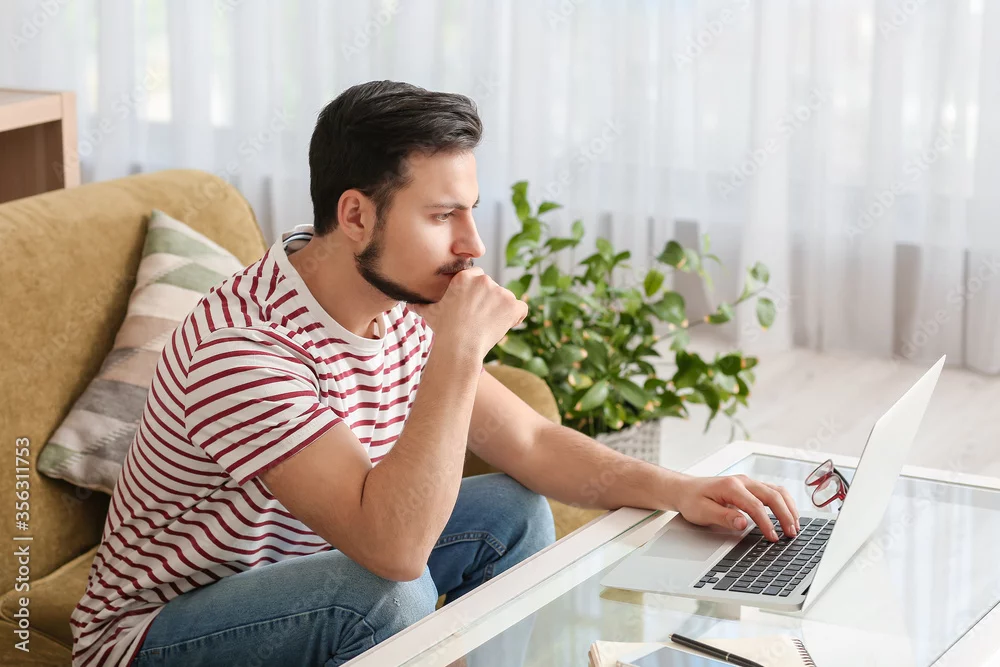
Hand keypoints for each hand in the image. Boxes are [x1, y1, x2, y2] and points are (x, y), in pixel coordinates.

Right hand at [410, 268, 527, 360]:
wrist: (459, 347)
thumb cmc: (444, 330)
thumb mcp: (429, 313)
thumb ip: (421, 304)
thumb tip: (409, 303)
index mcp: (465, 277)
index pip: (478, 277)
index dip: (477, 293)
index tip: (472, 308)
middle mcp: (484, 280)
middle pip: (492, 288)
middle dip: (489, 301)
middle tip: (478, 320)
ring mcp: (500, 292)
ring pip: (506, 299)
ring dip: (501, 310)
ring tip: (487, 326)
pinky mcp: (513, 305)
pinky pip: (521, 309)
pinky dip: (516, 318)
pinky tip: (504, 326)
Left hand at [671, 474, 799, 540]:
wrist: (684, 489)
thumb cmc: (692, 500)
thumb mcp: (702, 512)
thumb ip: (723, 517)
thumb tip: (743, 523)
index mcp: (730, 487)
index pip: (755, 506)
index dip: (767, 523)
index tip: (773, 538)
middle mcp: (742, 481)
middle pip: (772, 495)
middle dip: (785, 514)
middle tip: (791, 533)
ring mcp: (747, 482)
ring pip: (776, 491)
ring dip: (788, 507)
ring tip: (795, 526)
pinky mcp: (750, 487)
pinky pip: (773, 491)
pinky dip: (784, 503)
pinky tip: (788, 514)